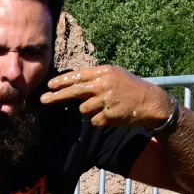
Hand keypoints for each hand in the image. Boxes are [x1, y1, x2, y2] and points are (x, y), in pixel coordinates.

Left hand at [40, 66, 173, 128]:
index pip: (77, 76)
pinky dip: (99, 120)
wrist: (151, 102)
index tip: (49, 86)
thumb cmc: (130, 88)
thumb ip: (95, 78)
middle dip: (56, 96)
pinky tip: (112, 114)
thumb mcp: (114, 75)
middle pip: (73, 92)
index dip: (62, 82)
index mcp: (104, 72)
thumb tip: (71, 84)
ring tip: (106, 106)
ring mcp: (106, 100)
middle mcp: (103, 85)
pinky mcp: (108, 115)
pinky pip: (93, 120)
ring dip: (90, 110)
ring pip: (83, 109)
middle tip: (43, 99)